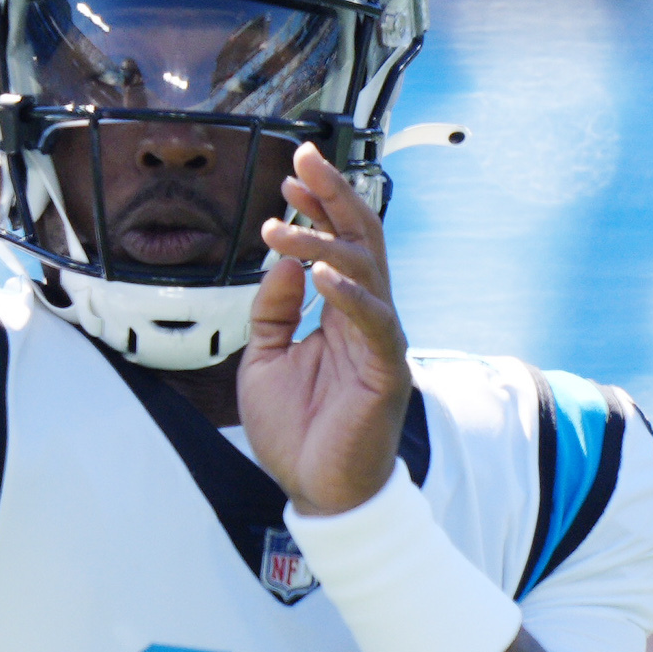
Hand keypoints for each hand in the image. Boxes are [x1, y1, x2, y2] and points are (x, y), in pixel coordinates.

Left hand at [240, 140, 410, 514]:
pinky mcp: (386, 371)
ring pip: (364, 271)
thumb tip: (281, 258)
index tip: (290, 174)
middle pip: (359, 240)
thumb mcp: (265, 357)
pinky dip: (347, 295)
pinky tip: (319, 275)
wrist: (318, 492)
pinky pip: (372, 322)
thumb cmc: (297, 432)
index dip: (317, 205)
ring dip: (322, 242)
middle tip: (303, 159)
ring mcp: (379, 341)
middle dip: (332, 196)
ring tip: (283, 226)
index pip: (337, 243)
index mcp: (340, 312)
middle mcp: (366, 317)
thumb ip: (272, 308)